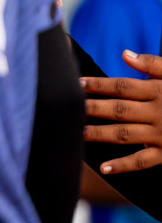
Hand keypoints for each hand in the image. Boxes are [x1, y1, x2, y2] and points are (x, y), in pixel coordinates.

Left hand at [83, 50, 161, 173]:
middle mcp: (157, 112)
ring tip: (78, 133)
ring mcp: (161, 133)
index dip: (99, 84)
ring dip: (100, 134)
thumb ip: (153, 64)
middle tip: (69, 108)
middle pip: (119, 110)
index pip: (122, 87)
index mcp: (158, 91)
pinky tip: (104, 168)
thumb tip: (125, 54)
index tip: (77, 83)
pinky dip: (123, 165)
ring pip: (125, 133)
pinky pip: (143, 160)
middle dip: (93, 108)